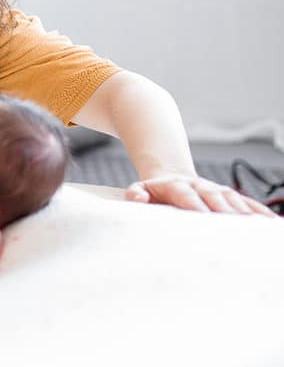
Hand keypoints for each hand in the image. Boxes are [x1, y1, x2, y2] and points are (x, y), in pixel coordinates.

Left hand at [125, 174, 276, 216]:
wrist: (170, 179)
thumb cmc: (154, 193)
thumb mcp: (139, 190)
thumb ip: (136, 194)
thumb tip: (138, 197)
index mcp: (176, 185)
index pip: (186, 194)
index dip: (194, 203)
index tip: (203, 213)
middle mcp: (199, 186)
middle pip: (214, 196)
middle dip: (225, 209)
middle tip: (236, 223)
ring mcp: (216, 190)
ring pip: (233, 198)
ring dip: (246, 212)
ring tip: (257, 226)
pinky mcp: (228, 197)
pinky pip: (247, 204)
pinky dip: (260, 213)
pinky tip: (273, 224)